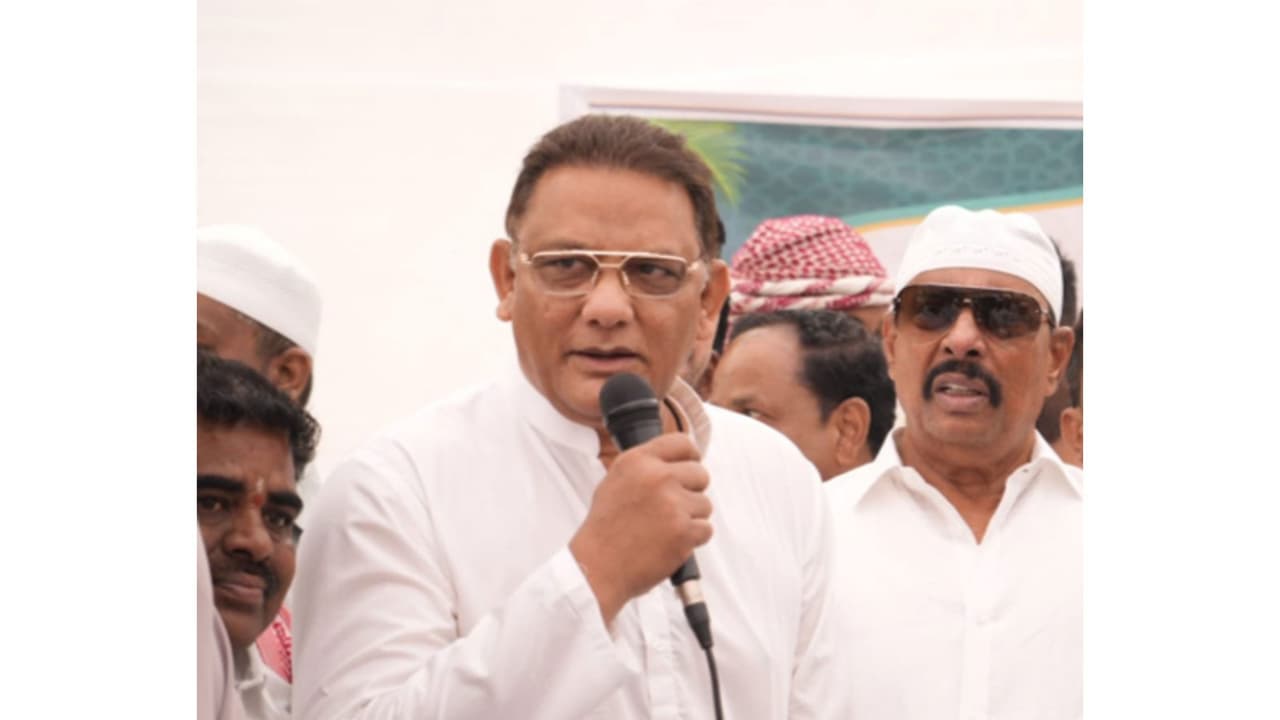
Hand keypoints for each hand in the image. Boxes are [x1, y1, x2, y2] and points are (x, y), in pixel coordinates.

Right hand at [569, 433, 712, 623]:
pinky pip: (705, 529)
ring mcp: (673, 504)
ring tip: (664, 529)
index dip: (691, 456)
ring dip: (691, 518)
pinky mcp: (684, 531)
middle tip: (672, 509)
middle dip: (691, 492)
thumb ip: (646, 466)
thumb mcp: (616, 481)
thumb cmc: (606, 528)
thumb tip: (679, 460)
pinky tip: (669, 543)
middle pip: (700, 474)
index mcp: (638, 461)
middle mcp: (657, 477)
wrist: (597, 567)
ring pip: (705, 504)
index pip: (682, 443)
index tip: (690, 466)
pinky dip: (692, 539)